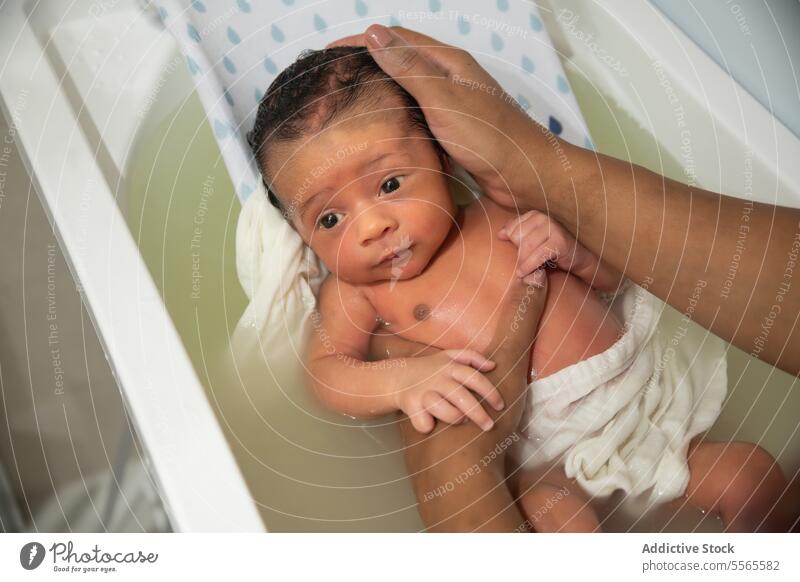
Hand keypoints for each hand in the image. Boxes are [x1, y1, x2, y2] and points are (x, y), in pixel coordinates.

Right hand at [327, 25, 565, 210]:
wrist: (525, 175)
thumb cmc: (489, 137)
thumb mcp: (443, 97)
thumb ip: (409, 67)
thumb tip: (373, 33)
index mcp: (448, 61)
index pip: (396, 39)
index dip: (361, 41)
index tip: (328, 52)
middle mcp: (451, 77)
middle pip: (402, 60)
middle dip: (367, 62)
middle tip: (334, 77)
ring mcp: (454, 103)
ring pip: (409, 88)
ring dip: (381, 87)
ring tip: (350, 99)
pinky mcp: (454, 128)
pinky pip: (418, 113)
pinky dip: (396, 112)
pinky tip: (383, 127)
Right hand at [392, 350, 504, 433]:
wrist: (396, 376)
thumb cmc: (430, 369)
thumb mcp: (449, 356)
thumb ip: (472, 357)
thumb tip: (493, 365)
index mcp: (450, 367)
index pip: (475, 378)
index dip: (490, 392)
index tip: (500, 406)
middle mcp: (438, 378)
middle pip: (462, 397)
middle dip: (478, 414)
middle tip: (489, 426)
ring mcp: (423, 392)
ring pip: (444, 410)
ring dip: (456, 418)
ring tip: (462, 420)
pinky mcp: (410, 405)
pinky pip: (423, 422)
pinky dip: (427, 426)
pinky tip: (431, 425)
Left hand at [499, 211, 621, 290]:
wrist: (581, 260)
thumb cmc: (554, 252)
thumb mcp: (533, 242)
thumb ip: (517, 234)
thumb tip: (500, 234)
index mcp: (535, 215)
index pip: (511, 229)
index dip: (512, 244)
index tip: (518, 255)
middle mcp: (544, 217)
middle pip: (518, 237)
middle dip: (518, 255)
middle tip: (521, 267)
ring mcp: (553, 227)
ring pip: (526, 246)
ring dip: (522, 262)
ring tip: (523, 272)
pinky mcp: (560, 241)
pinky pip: (537, 254)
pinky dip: (529, 266)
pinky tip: (526, 273)